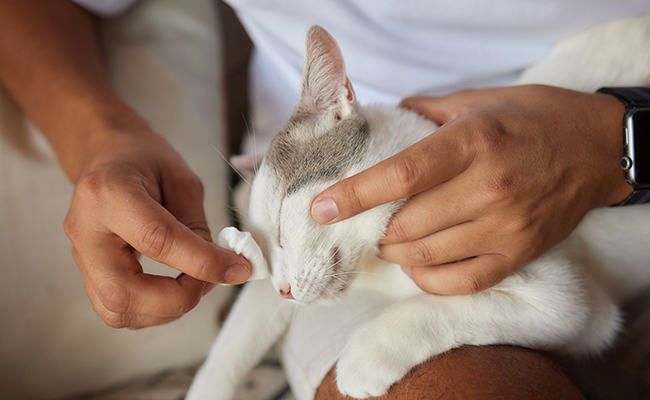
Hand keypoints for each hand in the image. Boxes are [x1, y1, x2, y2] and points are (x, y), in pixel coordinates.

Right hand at [64, 127, 251, 327]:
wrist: (107, 157)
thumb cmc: (145, 161)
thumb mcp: (181, 180)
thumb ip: (198, 226)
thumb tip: (221, 267)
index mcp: (109, 194)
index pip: (157, 240)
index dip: (202, 262)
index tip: (237, 268)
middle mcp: (85, 231)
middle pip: (124, 292)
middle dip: (177, 299)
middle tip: (209, 280)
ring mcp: (80, 256)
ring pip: (117, 310)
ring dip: (166, 309)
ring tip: (194, 283)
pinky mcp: (87, 273)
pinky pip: (117, 310)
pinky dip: (152, 310)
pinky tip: (173, 289)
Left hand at [311, 85, 630, 294]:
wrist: (598, 148)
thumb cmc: (535, 119)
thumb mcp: (478, 99)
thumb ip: (424, 112)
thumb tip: (377, 125)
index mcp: (473, 142)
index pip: (400, 176)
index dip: (354, 195)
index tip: (321, 208)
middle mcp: (489, 189)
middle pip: (406, 225)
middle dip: (372, 229)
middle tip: (362, 221)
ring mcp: (506, 228)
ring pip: (426, 257)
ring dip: (394, 252)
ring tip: (389, 238)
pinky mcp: (519, 254)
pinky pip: (460, 282)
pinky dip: (427, 278)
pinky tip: (419, 262)